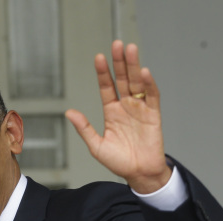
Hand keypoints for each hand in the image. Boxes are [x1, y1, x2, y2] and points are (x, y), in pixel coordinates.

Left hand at [65, 40, 171, 193]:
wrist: (139, 174)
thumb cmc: (118, 162)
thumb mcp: (96, 146)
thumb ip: (84, 128)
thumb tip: (68, 112)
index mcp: (112, 112)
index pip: (107, 87)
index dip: (103, 73)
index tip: (98, 58)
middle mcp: (126, 107)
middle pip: (122, 79)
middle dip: (119, 62)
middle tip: (116, 44)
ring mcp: (140, 109)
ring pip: (137, 83)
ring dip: (134, 66)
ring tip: (130, 50)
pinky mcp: (154, 115)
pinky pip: (152, 96)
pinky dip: (149, 84)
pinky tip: (144, 73)